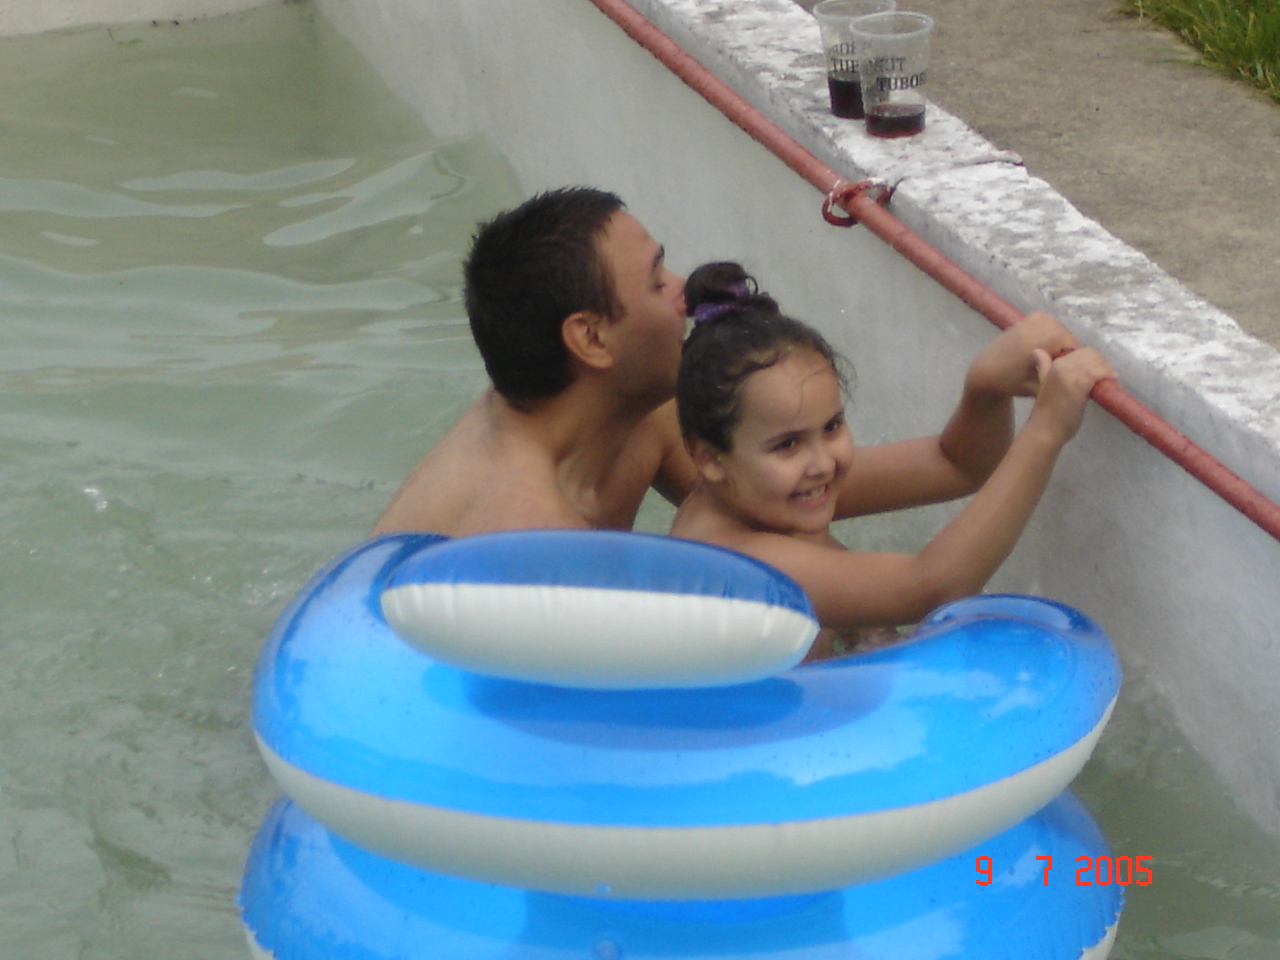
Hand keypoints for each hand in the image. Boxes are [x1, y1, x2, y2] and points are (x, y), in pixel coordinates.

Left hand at [965, 312, 1080, 399]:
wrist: (986, 370)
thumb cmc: (1012, 383)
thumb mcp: (1040, 387)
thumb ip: (1063, 380)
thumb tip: (1087, 377)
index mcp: (1037, 341)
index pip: (1073, 346)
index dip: (1073, 360)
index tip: (1066, 371)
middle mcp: (1035, 325)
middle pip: (1068, 337)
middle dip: (1066, 351)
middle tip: (1057, 366)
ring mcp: (1032, 318)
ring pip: (1062, 330)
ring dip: (1060, 344)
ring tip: (1049, 359)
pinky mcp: (1030, 316)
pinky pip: (1053, 325)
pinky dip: (1053, 336)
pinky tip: (1044, 350)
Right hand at [1027, 347, 1116, 442]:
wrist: (1045, 430)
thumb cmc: (1047, 412)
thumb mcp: (1044, 384)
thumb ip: (1044, 368)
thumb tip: (1038, 352)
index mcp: (1053, 364)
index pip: (1081, 351)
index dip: (1093, 361)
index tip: (1097, 373)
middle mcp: (1061, 365)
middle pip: (1091, 353)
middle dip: (1102, 363)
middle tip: (1106, 378)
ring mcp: (1071, 374)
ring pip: (1097, 361)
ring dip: (1107, 369)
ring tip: (1110, 381)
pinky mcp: (1080, 384)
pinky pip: (1099, 372)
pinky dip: (1108, 375)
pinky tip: (1111, 383)